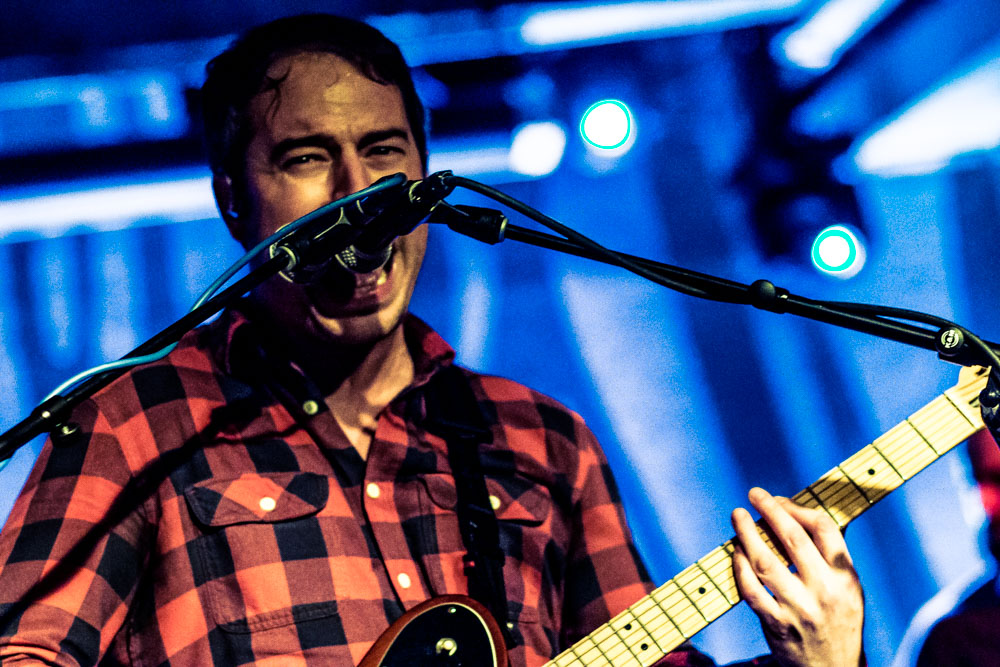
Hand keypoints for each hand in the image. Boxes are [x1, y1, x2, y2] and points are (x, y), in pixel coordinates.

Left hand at [731, 487, 863, 666]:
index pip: (824, 529)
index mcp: (845, 577)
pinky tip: (736, 552)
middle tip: (754, 494)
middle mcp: (824, 591)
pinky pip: (751, 590)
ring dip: (747, 535)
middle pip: (793, 540)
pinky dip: (740, 567)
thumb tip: (801, 514)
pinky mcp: (777, 625)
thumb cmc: (837, 620)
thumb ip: (830, 556)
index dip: (797, 509)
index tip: (779, 501)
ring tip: (738, 516)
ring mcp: (799, 609)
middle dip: (771, 511)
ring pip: (765, 563)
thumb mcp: (848, 588)